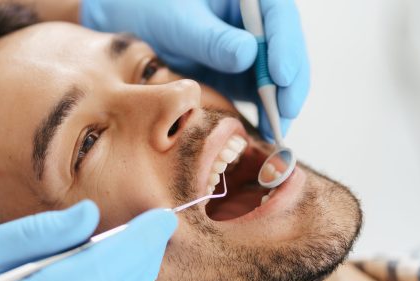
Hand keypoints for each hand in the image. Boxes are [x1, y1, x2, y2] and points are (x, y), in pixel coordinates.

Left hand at [81, 0, 309, 141]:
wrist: (129, 26)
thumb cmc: (151, 10)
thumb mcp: (178, 22)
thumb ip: (211, 39)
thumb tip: (249, 55)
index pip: (278, 14)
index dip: (285, 45)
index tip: (280, 74)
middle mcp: (252, 22)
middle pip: (285, 48)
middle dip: (290, 80)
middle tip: (285, 110)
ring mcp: (248, 49)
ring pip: (278, 75)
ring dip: (281, 102)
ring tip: (276, 129)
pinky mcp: (240, 74)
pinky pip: (260, 93)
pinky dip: (265, 111)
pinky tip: (265, 130)